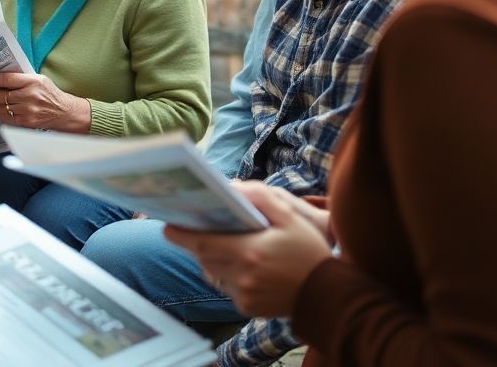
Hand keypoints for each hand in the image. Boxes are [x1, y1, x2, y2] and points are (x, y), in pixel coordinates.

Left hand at [0, 72, 90, 132]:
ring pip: (1, 108)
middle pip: (0, 95)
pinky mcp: (27, 123)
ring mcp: (28, 111)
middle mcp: (29, 96)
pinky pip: (6, 119)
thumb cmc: (49, 93)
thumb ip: (21, 78)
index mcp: (32, 82)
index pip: (6, 79)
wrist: (64, 112)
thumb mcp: (39, 79)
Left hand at [164, 181, 331, 317]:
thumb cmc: (309, 252)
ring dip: (212, 258)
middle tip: (191, 227)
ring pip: (212, 272)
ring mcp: (243, 296)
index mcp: (249, 253)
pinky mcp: (246, 308)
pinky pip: (225, 287)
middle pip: (204, 257)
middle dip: (196, 242)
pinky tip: (241, 264)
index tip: (167, 225)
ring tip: (221, 243)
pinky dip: (226, 274)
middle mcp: (242, 277)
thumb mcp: (290, 218)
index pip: (202, 243)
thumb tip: (232, 187)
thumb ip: (260, 197)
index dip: (181, 234)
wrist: (329, 296)